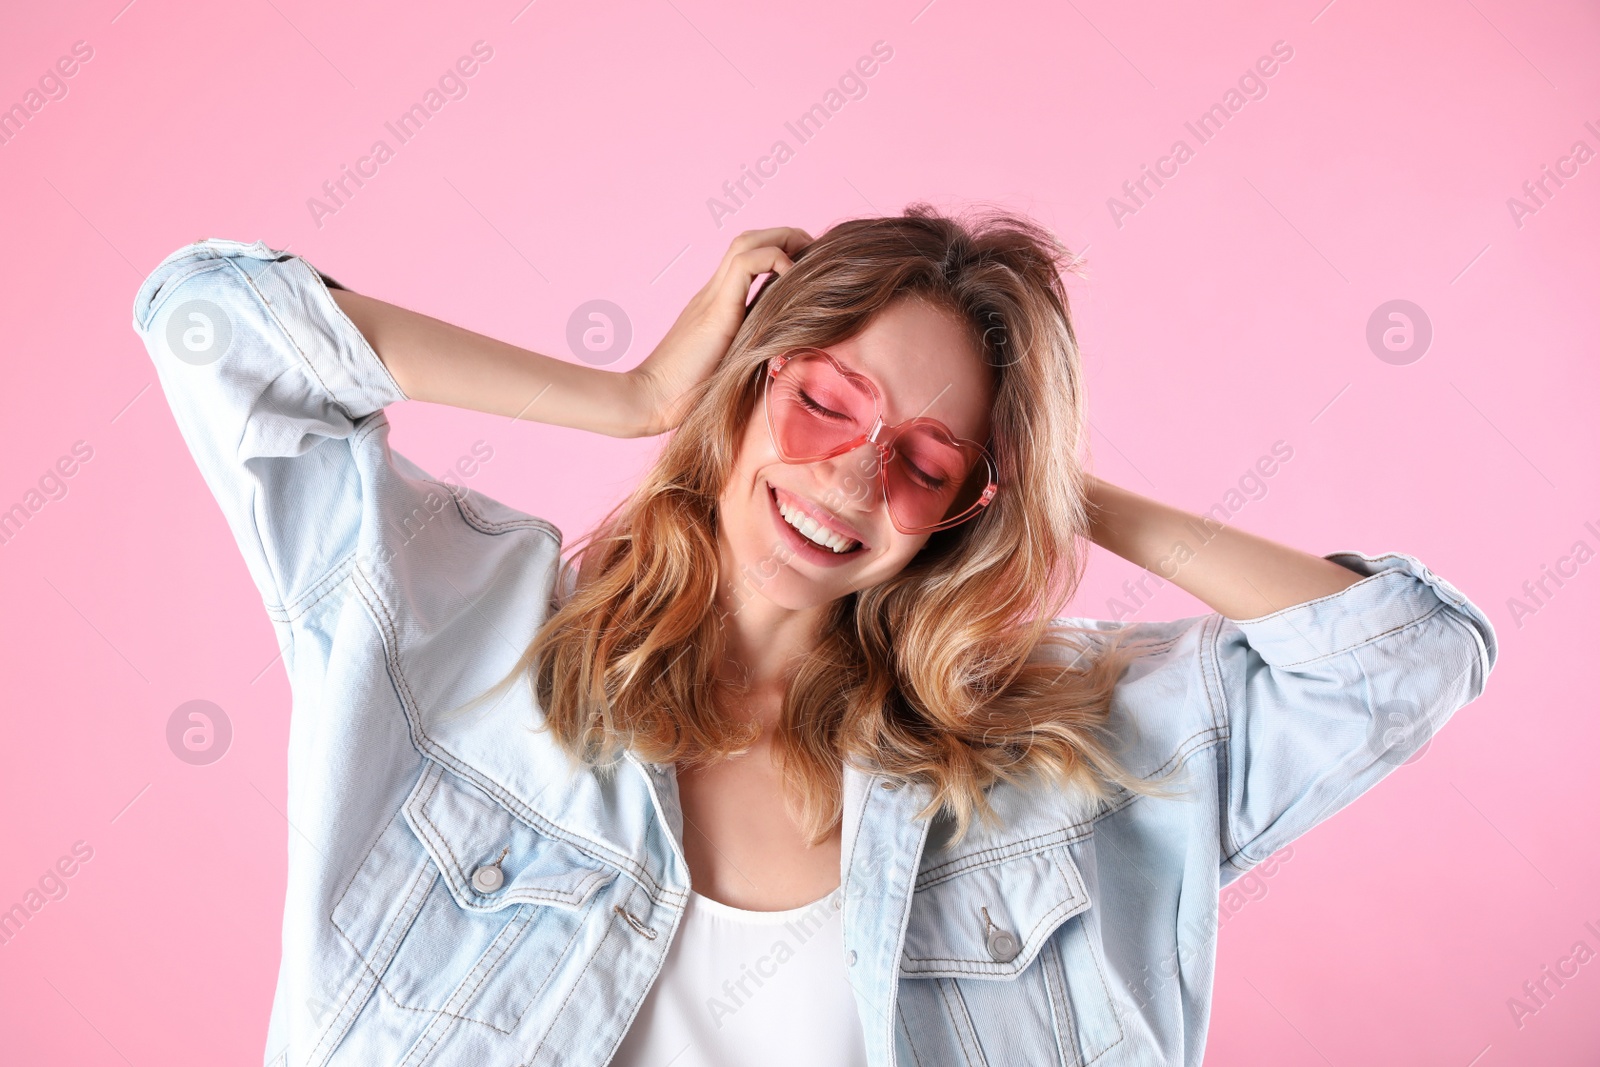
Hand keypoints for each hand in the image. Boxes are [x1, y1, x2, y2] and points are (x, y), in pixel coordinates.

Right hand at [627, 227, 812, 435]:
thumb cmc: (687, 396)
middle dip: (786, 237)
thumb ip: (750, 353)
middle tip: (815, 252)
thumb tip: (786, 359)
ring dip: (782, 240)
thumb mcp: (731, 367)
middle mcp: (713, 292)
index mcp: (717, 303)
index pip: (748, 258)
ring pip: (747, 242)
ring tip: (808, 255)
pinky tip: (791, 278)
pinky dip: (773, 260)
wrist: (651, 400)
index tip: (808, 269)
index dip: (780, 252)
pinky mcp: (716, 308)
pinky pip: (745, 264)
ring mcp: (712, 296)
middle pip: (749, 240)